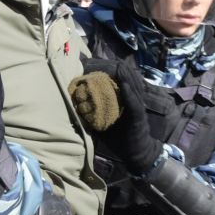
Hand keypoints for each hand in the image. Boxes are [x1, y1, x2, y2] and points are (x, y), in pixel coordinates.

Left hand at [68, 56, 160, 175]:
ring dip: (125, 76)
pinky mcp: (138, 117)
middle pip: (128, 80)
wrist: (137, 154)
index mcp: (125, 101)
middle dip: (118, 70)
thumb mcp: (103, 124)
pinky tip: (125, 83)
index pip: (120, 82)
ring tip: (117, 65)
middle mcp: (133, 102)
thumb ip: (93, 115)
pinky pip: (134, 103)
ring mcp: (137, 108)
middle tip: (107, 60)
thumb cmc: (120, 139)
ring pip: (133, 87)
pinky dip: (130, 92)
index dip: (112, 71)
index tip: (100, 63)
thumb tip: (76, 108)